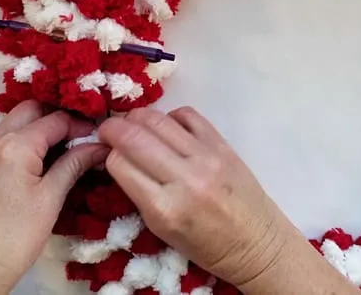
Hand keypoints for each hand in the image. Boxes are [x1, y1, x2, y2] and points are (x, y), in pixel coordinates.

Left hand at [0, 101, 109, 294]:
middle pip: (31, 110)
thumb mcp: (51, 199)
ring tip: (67, 146)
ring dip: (41, 126)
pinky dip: (26, 138)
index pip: (55, 119)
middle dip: (58, 116)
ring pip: (16, 122)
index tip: (99, 135)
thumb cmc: (14, 237)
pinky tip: (43, 158)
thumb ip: (74, 164)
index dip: (81, 124)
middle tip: (83, 134)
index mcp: (14, 145)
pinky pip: (4, 138)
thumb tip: (98, 147)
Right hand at [99, 108, 360, 293]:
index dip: (107, 154)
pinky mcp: (223, 144)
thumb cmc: (206, 245)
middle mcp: (185, 179)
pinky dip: (171, 116)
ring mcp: (207, 157)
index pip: (119, 163)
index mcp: (164, 209)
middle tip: (108, 129)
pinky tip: (167, 127)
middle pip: (134, 136)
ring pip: (159, 119)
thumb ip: (139, 193)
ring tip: (133, 124)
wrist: (257, 243)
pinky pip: (188, 114)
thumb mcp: (162, 230)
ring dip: (138, 117)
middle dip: (114, 128)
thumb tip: (116, 155)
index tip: (103, 151)